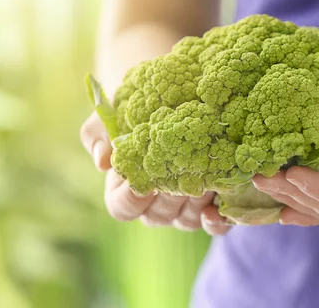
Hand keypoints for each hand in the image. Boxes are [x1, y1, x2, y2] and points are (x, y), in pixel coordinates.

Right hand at [80, 112, 229, 235]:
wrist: (180, 93)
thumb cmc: (139, 106)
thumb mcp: (114, 112)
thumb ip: (99, 133)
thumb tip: (102, 162)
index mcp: (126, 189)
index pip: (122, 208)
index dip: (129, 199)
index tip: (140, 181)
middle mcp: (155, 205)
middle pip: (158, 215)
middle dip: (170, 195)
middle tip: (182, 170)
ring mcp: (184, 209)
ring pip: (186, 219)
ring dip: (194, 202)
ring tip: (205, 174)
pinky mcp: (213, 206)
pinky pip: (214, 225)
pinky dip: (216, 220)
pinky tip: (218, 206)